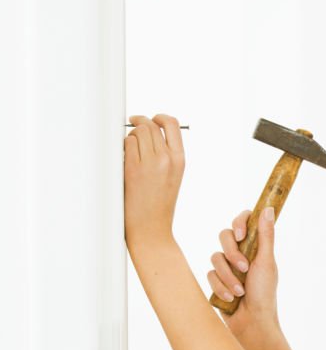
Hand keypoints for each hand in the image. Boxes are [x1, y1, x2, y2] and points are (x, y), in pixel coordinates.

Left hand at [124, 114, 184, 247]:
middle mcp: (167, 159)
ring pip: (137, 132)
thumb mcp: (172, 178)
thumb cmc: (158, 207)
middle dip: (138, 125)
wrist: (152, 231)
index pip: (172, 124)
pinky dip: (122, 148)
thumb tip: (146, 133)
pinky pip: (126, 144)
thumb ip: (165, 156)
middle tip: (131, 130)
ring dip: (129, 137)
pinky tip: (122, 160)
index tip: (149, 120)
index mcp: (180, 160)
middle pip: (150, 125)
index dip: (158, 117)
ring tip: (127, 151)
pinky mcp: (133, 170)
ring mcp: (150, 163)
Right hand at [208, 207, 279, 335]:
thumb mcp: (267, 263)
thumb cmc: (264, 294)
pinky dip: (221, 286)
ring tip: (240, 291)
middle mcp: (240, 252)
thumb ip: (265, 236)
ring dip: (228, 276)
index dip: (239, 222)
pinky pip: (210, 275)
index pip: (244, 221)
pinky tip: (231, 298)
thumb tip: (268, 208)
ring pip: (215, 257)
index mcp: (254, 245)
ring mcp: (227, 266)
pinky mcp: (216, 280)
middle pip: (223, 235)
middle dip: (232, 253)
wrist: (252, 322)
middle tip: (243, 267)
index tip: (241, 234)